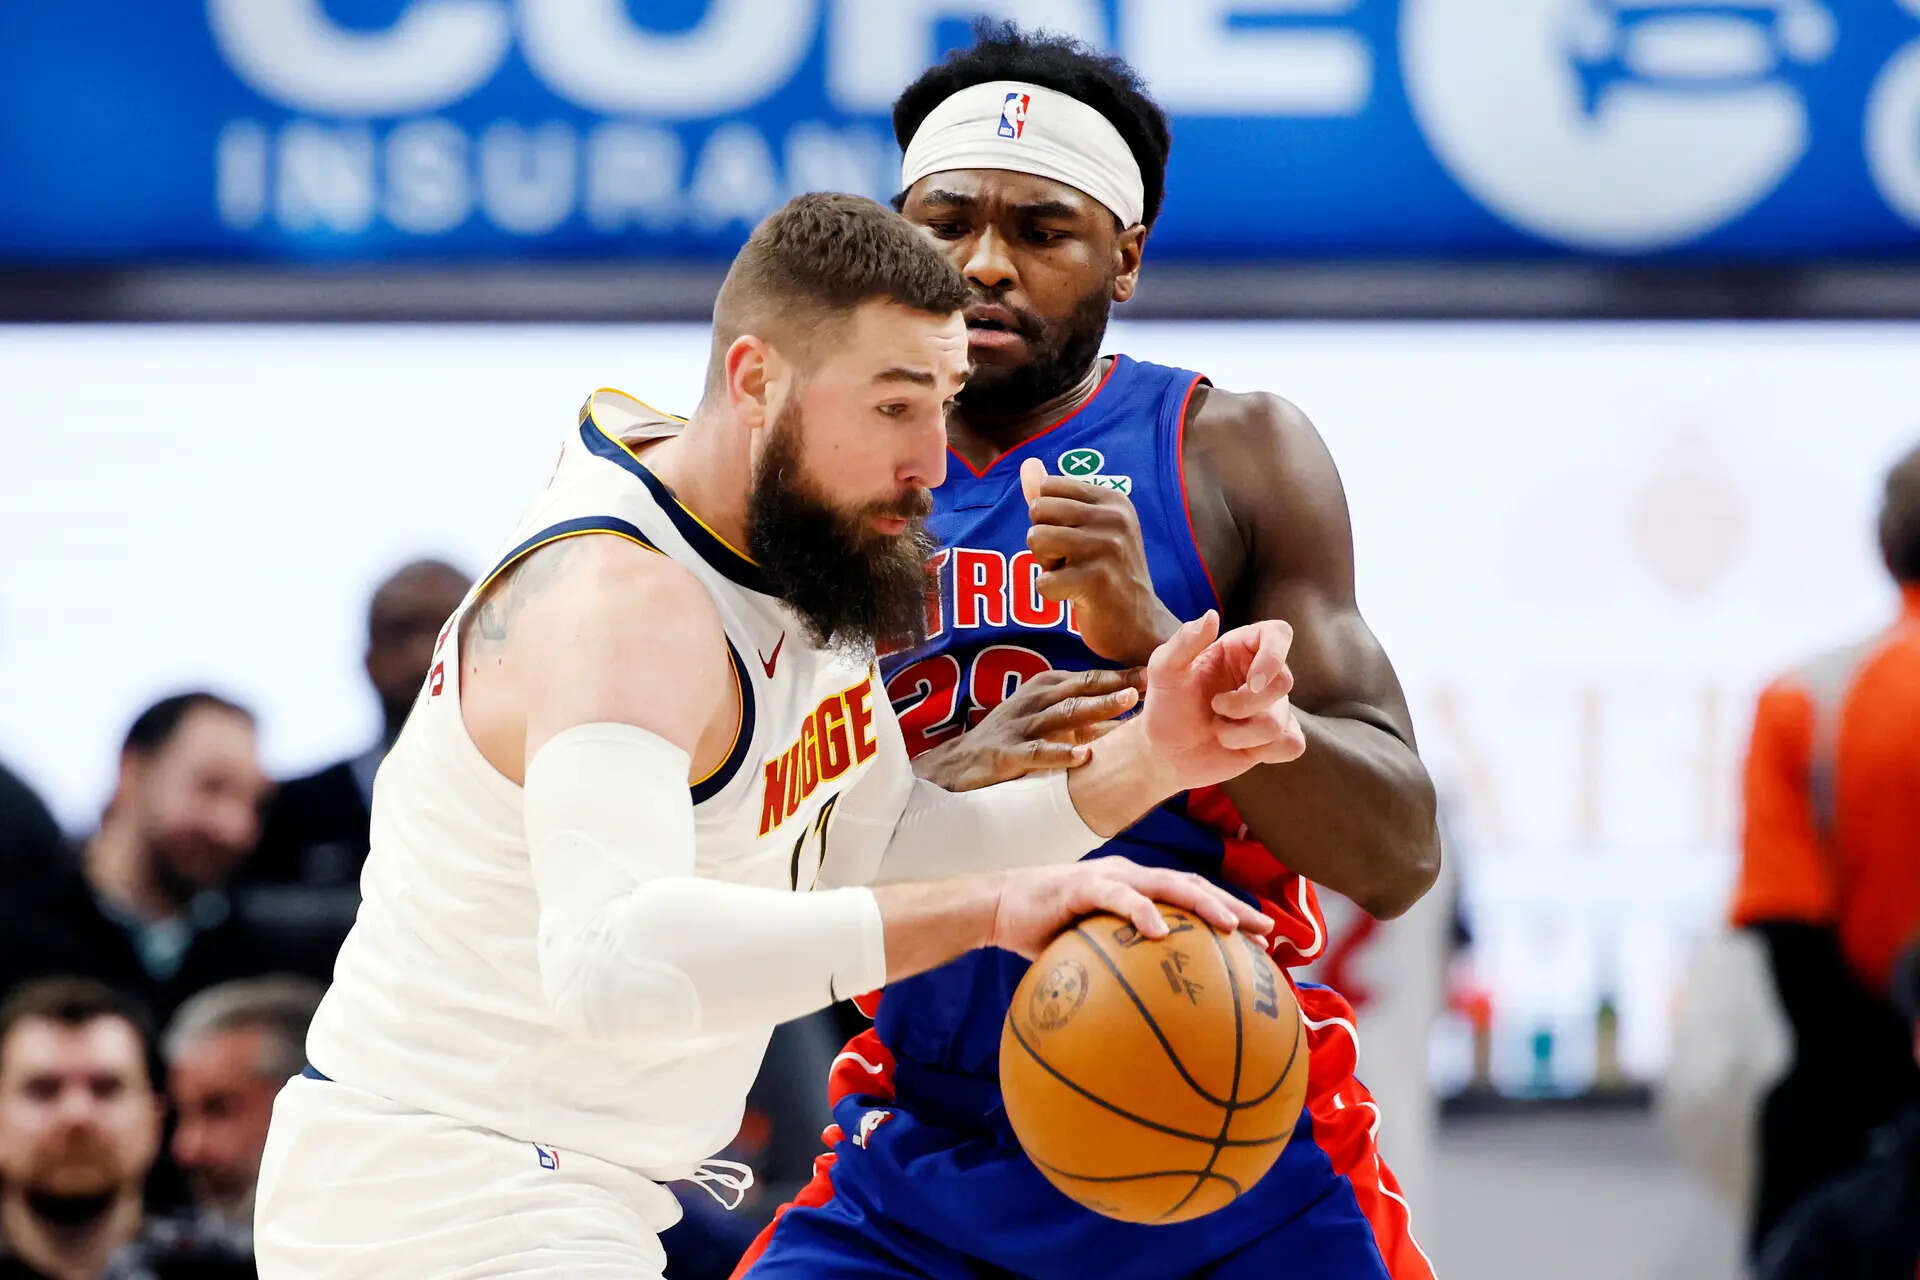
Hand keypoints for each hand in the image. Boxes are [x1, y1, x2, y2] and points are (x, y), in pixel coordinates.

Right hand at [913, 668, 1146, 791]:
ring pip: (1063, 714)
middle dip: (1115, 684)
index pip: (1089, 678)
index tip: (1156, 671)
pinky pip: (1036, 752)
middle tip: (1148, 681)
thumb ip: (1084, 717)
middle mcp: (1034, 701)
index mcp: (1045, 688)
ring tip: (1126, 705)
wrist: (957, 764)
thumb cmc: (1011, 739)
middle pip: (1080, 689)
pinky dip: (1060, 754)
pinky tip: (1084, 757)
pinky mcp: (1006, 754)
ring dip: (1096, 708)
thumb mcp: (1048, 721)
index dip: (1122, 674)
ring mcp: (1019, 726)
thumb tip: (1129, 715)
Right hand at [987, 855, 1274, 958]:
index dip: (1231, 916)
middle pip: (1195, 887)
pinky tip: (1160, 932)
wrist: (998, 908)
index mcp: (1139, 892)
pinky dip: (1142, 911)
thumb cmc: (1046, 937)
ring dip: (1203, 903)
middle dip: (1234, 908)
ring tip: (1230, 926)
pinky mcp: (1083, 884)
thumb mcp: (1090, 958)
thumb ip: (1121, 975)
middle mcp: (1133, 878)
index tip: (1265, 942)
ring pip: (1168, 884)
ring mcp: (1110, 878)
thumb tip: (1152, 1027)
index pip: (1195, 899)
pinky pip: (1118, 896)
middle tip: (1268, 933)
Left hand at [1021, 457, 1180, 664]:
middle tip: (1071, 561)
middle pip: (1038, 511)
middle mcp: (1114, 518)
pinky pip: (1042, 581)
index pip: (1048, 488)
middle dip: (1043, 540)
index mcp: (1113, 500)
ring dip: (1046, 564)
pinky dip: (1051, 593)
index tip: (1073, 539)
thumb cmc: (1105, 573)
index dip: (1048, 517)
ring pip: (1036, 539)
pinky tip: (1076, 597)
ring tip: (1073, 575)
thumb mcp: (1085, 528)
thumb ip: (1052, 497)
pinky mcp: (1097, 582)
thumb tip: (1027, 464)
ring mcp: (1107, 549)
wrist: (1139, 624)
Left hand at [1136, 611, 1305, 791]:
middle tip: (1214, 708)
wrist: (1165, 753)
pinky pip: (1293, 744)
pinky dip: (1264, 751)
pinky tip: (1240, 748)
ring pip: (1280, 721)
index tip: (1252, 682)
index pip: (1279, 633)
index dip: (1274, 656)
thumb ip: (1184, 642)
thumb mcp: (1163, 671)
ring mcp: (1272, 707)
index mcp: (1240, 648)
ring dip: (1240, 734)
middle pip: (1284, 682)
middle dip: (1244, 704)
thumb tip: (1212, 615)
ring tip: (1217, 731)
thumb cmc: (1166, 706)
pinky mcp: (1277, 738)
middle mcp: (1261, 674)